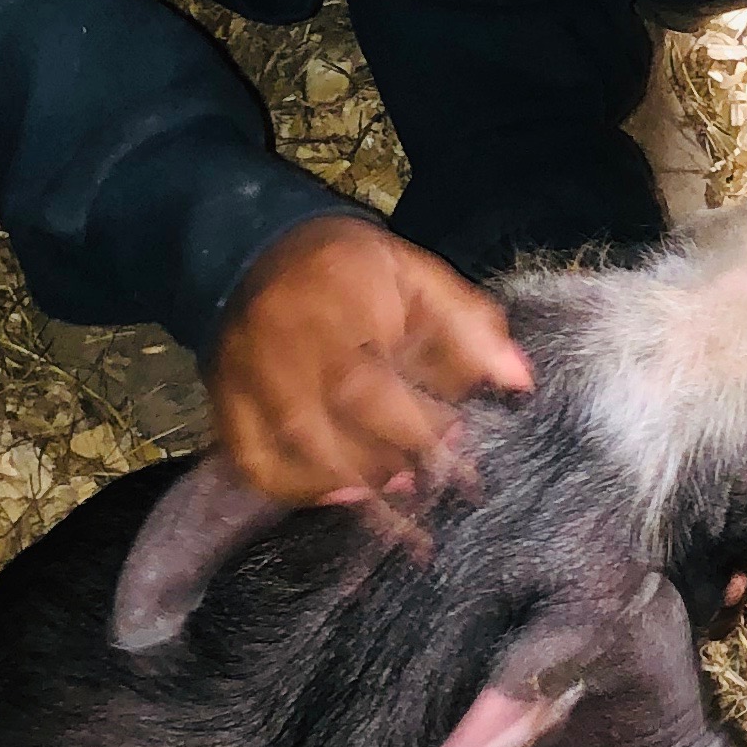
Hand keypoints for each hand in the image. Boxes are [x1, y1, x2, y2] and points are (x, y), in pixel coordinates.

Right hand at [206, 220, 531, 511]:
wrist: (255, 250)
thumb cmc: (349, 269)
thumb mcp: (414, 274)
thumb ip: (467, 323)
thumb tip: (519, 379)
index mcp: (343, 301)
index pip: (384, 376)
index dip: (424, 423)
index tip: (464, 443)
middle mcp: (291, 340)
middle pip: (346, 412)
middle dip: (400, 453)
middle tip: (440, 478)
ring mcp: (252, 375)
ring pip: (300, 444)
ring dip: (357, 479)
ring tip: (401, 492)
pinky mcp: (227, 400)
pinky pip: (255, 459)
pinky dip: (296, 488)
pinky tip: (340, 497)